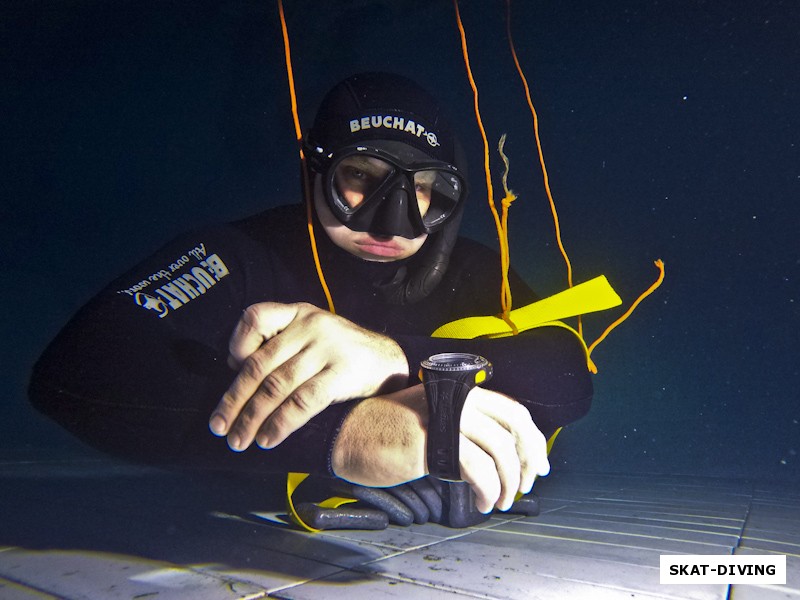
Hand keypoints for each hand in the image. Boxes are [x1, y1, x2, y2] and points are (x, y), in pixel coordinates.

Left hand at [209, 302, 408, 450]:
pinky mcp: (341, 373)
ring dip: (252, 417)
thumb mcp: (311, 334)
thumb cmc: (341, 352)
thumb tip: (236, 369)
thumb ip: (279, 344)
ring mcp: (326, 348)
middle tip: (218, 427)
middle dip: (235, 399)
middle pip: (260, 364)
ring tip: (239, 440)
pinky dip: (281, 423)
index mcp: (298, 313)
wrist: (389, 360)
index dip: (236, 346)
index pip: (254, 318)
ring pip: (277, 385)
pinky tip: (268, 439)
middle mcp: (309, 326)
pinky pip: (303, 401)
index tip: (230, 373)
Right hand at [331, 384, 549, 513]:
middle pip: (513, 429)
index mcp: (460, 391)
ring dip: (507, 484)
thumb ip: (464, 426)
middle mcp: (458, 399)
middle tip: (525, 488)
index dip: (533, 440)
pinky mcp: (432, 441)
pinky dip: (487, 491)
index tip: (537, 466)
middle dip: (527, 463)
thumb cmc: (387, 431)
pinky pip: (477, 470)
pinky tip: (482, 503)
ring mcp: (446, 417)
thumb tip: (502, 455)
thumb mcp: (432, 418)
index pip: (513, 411)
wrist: (348, 433)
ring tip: (500, 502)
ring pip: (499, 451)